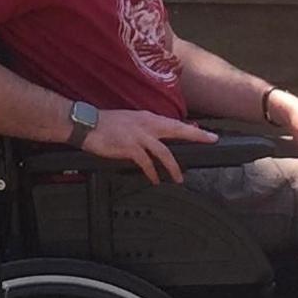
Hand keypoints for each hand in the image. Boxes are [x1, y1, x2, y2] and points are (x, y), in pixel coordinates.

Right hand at [84, 110, 216, 183]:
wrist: (86, 124)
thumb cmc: (106, 124)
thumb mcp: (131, 121)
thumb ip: (146, 128)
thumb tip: (160, 137)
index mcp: (147, 118)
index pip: (175, 123)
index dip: (192, 129)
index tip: (207, 134)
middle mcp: (146, 124)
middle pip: (177, 129)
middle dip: (196, 135)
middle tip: (211, 140)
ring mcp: (138, 135)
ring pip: (164, 151)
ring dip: (173, 166)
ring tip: (179, 178)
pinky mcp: (129, 147)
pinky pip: (146, 162)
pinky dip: (152, 172)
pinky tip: (155, 180)